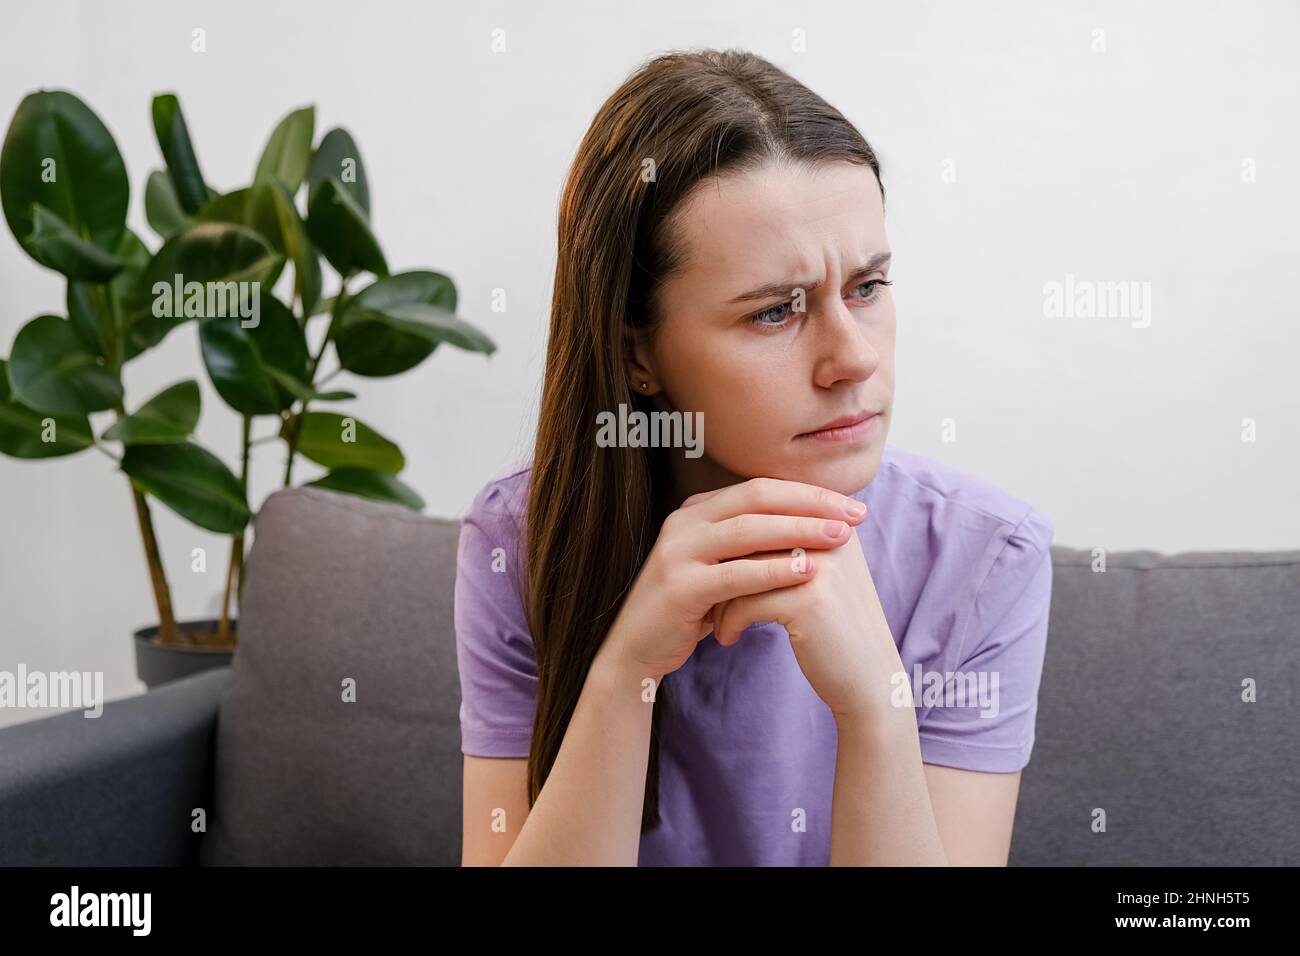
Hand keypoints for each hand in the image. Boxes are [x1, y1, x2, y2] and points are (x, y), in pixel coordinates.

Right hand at [598, 477, 867, 684]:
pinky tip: (808, 572)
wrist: (638, 650)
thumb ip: (753, 543)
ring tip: (840, 538)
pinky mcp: (679, 587)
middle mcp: (683, 521)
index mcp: (696, 510)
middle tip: (853, 515)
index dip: (807, 493)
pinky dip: (774, 571)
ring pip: (747, 530)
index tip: (850, 504)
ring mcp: (677, 552)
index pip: (760, 488)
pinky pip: (735, 574)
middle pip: (756, 499)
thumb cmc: (691, 609)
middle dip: (810, 504)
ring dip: (798, 531)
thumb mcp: (722, 567)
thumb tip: (814, 523)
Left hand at [708, 509, 905, 722]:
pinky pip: (744, 602)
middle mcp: (830, 537)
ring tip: (715, 620)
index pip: (765, 515)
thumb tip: (727, 527)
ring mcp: (821, 567)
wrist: (868, 681)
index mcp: (831, 524)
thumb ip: (783, 547)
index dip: (734, 547)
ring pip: (742, 568)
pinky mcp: (808, 601)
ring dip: (721, 598)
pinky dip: (729, 621)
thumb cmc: (832, 630)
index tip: (717, 573)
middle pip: (751, 538)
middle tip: (707, 594)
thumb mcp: (813, 578)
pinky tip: (728, 638)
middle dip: (723, 569)